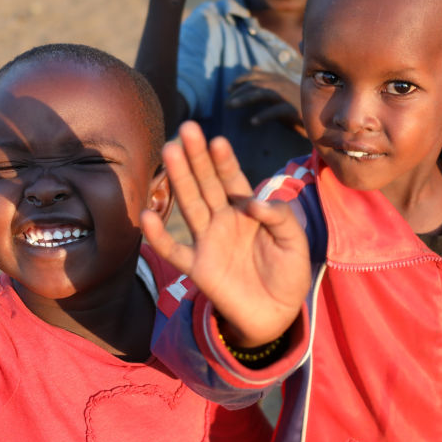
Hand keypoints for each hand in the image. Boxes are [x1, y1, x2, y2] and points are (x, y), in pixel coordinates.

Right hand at [141, 121, 309, 346]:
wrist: (277, 314)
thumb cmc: (287, 273)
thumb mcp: (295, 242)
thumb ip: (280, 218)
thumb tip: (253, 204)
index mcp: (247, 209)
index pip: (232, 178)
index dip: (224, 160)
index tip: (216, 140)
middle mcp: (223, 219)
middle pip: (206, 183)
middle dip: (197, 157)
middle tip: (187, 128)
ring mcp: (207, 241)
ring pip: (189, 205)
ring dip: (179, 179)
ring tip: (170, 151)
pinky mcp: (197, 267)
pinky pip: (173, 250)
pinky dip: (158, 235)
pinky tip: (146, 215)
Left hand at [227, 68, 305, 136]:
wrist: (322, 116)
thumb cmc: (299, 102)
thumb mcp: (282, 87)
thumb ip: (268, 79)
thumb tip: (254, 67)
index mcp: (277, 79)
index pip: (255, 75)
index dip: (240, 80)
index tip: (228, 89)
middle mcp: (281, 84)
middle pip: (254, 84)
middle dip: (237, 91)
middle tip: (225, 103)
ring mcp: (287, 95)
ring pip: (261, 93)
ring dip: (244, 99)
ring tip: (230, 106)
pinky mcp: (293, 109)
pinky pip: (275, 111)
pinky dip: (263, 116)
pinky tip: (253, 122)